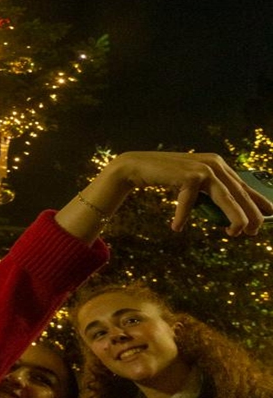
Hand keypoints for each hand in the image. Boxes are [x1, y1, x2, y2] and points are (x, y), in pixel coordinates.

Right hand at [56, 151, 272, 241]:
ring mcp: (202, 168)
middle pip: (240, 194)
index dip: (259, 201)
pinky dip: (182, 216)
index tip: (271, 215)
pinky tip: (176, 227)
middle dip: (250, 216)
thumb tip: (229, 218)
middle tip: (252, 233)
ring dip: (233, 219)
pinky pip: (191, 203)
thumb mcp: (193, 187)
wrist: (137, 167)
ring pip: (227, 199)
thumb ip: (210, 195)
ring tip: (233, 234)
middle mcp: (215, 163)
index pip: (244, 186)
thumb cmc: (166, 178)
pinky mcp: (189, 175)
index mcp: (218, 164)